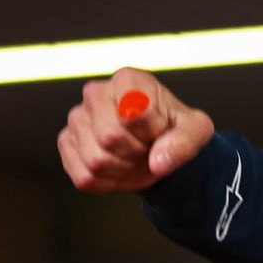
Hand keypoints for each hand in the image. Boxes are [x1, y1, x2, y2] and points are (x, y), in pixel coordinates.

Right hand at [58, 67, 214, 191]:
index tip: (160, 128)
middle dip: (136, 151)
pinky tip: (118, 167)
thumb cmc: (173, 128)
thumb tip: (158, 162)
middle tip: (146, 146)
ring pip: (96, 159)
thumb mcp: (195, 131)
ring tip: (133, 156)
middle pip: (109, 136)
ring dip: (123, 169)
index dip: (153, 131)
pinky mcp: (66, 143)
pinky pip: (84, 176)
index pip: (135, 113)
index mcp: (129, 81)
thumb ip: (184, 142)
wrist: (155, 144)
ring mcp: (77, 118)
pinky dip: (107, 182)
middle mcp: (96, 93)